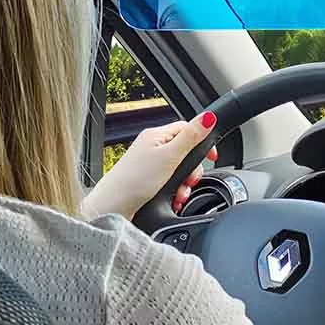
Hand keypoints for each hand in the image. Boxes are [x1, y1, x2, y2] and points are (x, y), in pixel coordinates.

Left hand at [81, 112, 218, 220]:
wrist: (112, 206)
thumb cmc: (135, 180)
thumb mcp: (170, 156)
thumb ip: (191, 137)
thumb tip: (208, 117)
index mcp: (156, 135)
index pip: (187, 129)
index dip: (202, 141)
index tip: (212, 157)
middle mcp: (152, 147)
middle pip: (185, 151)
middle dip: (192, 169)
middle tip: (190, 180)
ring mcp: (150, 164)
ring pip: (179, 169)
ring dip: (185, 183)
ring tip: (180, 194)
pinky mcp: (148, 180)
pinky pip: (170, 181)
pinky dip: (176, 191)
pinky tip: (174, 199)